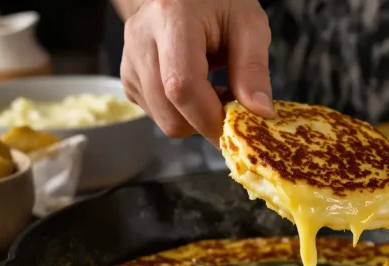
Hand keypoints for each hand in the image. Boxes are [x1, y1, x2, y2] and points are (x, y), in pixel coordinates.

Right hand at [120, 0, 274, 140]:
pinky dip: (181, 113)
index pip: (182, 85)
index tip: (236, 131)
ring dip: (194, 119)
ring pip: (162, 119)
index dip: (210, 119)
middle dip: (205, 123)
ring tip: (215, 90)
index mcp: (172, 20)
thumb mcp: (249, 25)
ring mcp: (130, 60)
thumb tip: (260, 113)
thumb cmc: (218, 2)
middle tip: (230, 104)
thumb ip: (254, 69)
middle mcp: (141, 40)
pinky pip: (156, 114)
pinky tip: (196, 90)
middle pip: (168, 112)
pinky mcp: (129, 77)